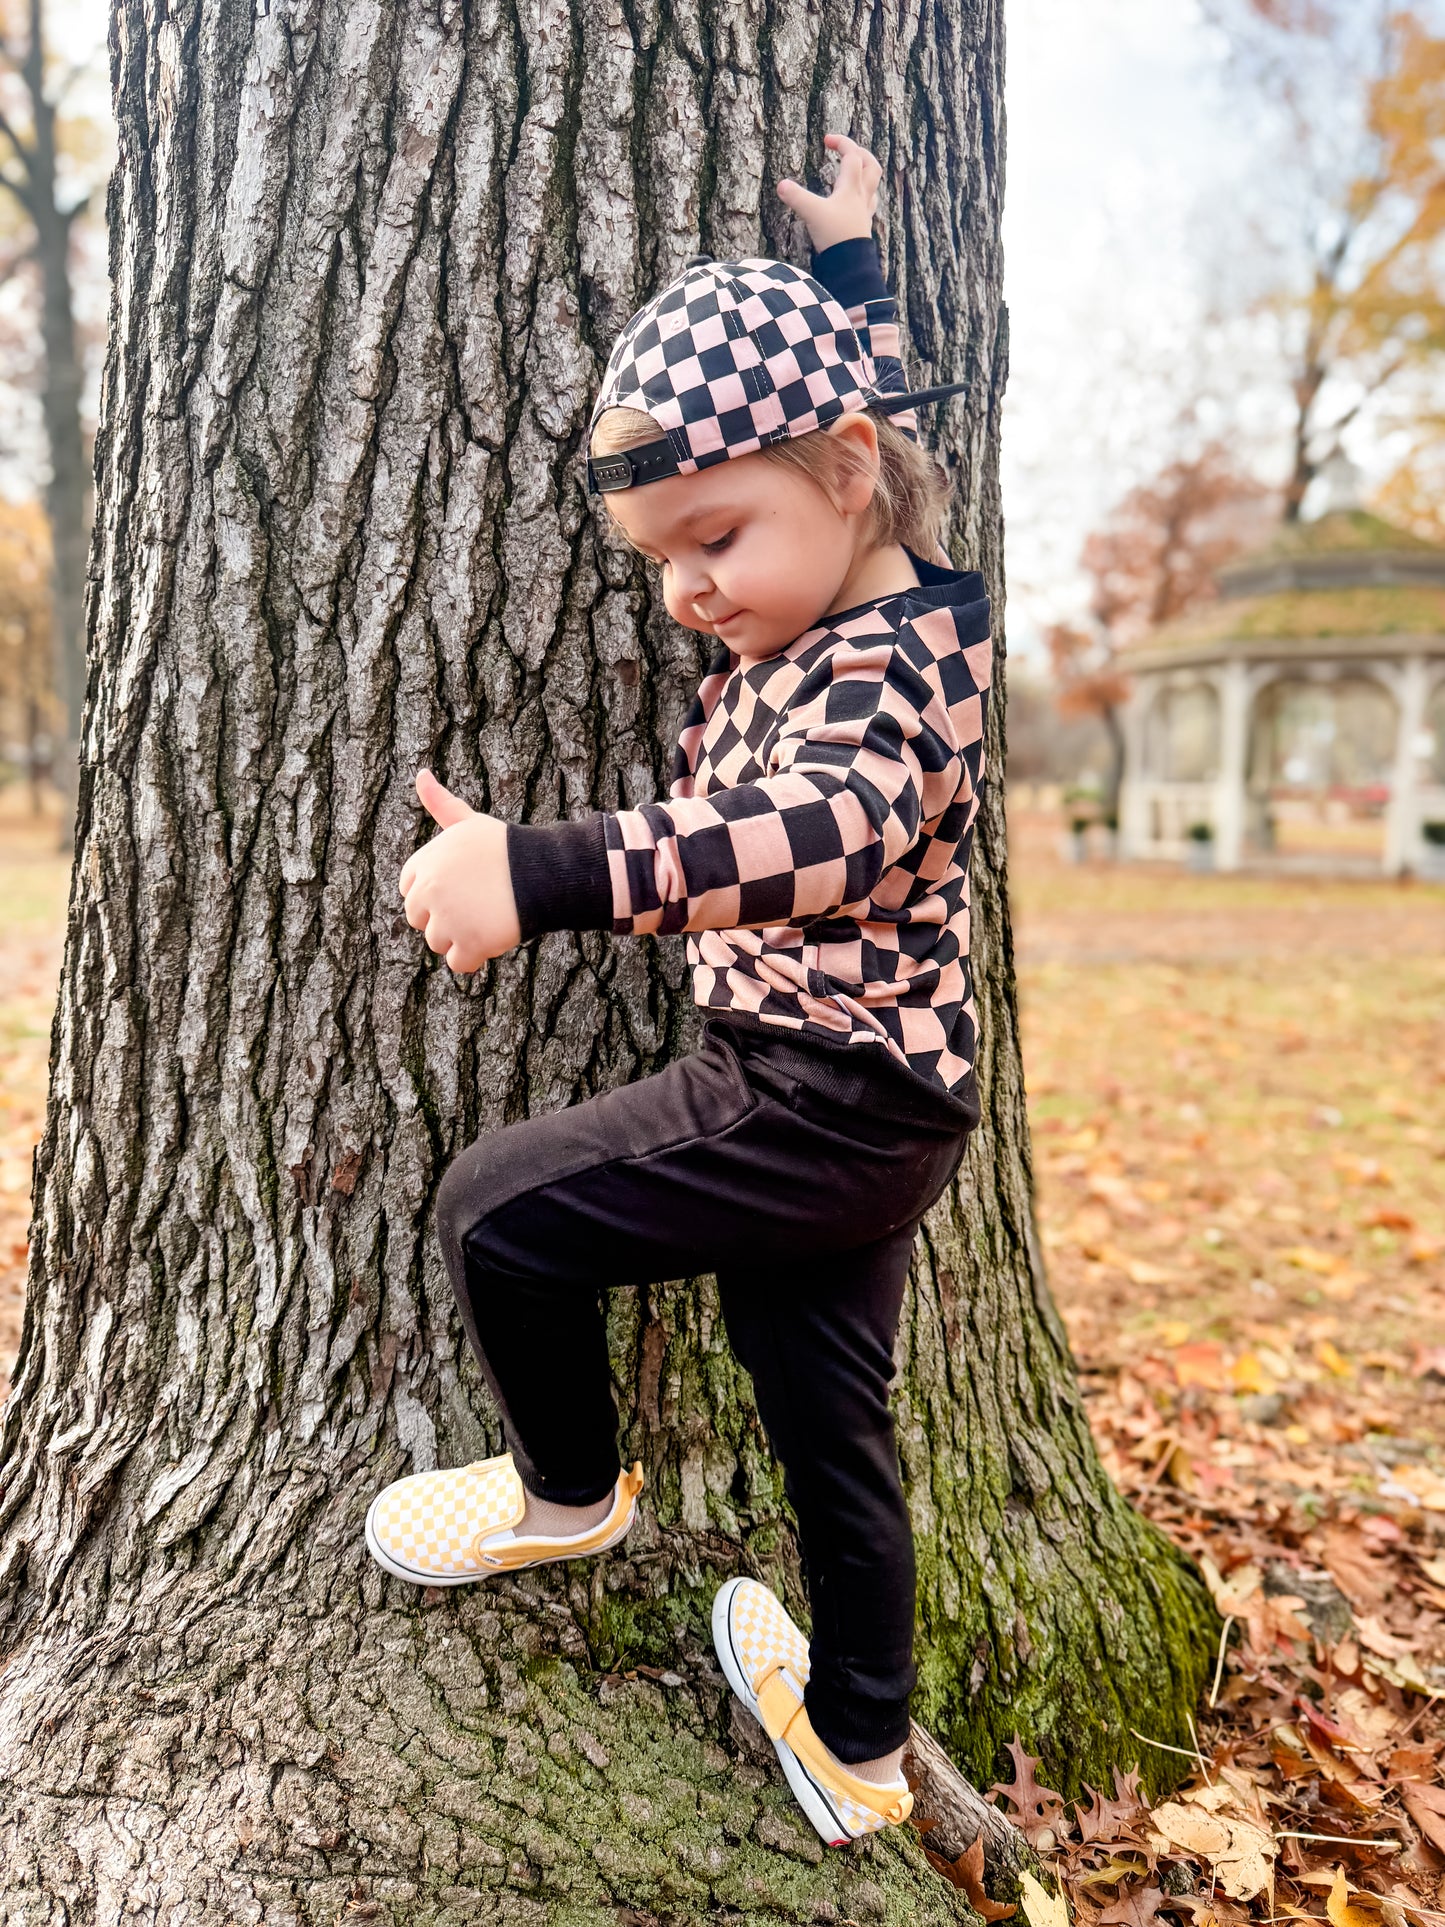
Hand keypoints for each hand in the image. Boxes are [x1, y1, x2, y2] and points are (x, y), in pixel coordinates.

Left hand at [398, 768, 520, 972]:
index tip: (460, 888)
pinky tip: (492, 939)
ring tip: (488, 918)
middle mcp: (429, 891)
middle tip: (478, 904)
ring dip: (461, 938)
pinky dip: (474, 958)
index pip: (409, 892)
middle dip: (445, 917)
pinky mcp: (468, 944)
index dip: (434, 893)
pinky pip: (458, 964)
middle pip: (420, 920)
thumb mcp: (469, 822)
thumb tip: (421, 773)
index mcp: (425, 864)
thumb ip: (440, 804)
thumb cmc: (507, 847)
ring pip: (438, 943)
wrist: (543, 872)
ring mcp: (447, 920)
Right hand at [776, 132, 883, 253]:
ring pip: (871, 187)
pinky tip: (853, 203)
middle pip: (871, 167)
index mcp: (851, 188)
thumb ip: (797, 197)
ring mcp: (864, 213)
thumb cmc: (835, 237)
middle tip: (847, 152)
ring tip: (853, 174)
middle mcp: (861, 197)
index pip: (852, 155)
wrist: (850, 266)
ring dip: (864, 176)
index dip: (841, 142)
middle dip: (861, 154)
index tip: (827, 140)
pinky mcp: (861, 228)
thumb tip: (781, 185)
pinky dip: (861, 199)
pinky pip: (867, 207)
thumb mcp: (812, 213)